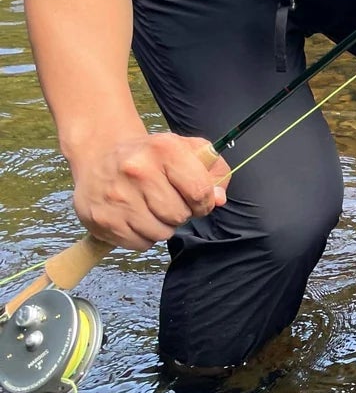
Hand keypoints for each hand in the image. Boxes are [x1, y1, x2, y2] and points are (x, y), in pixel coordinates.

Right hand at [71, 134, 230, 250]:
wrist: (98, 156)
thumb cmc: (150, 156)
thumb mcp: (185, 149)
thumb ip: (213, 170)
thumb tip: (219, 199)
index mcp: (164, 149)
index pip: (199, 191)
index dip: (205, 202)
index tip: (198, 200)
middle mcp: (138, 170)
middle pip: (180, 215)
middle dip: (182, 213)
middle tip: (169, 201)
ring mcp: (118, 196)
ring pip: (161, 233)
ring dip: (163, 226)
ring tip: (151, 208)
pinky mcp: (103, 219)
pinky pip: (140, 243)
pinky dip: (144, 236)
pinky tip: (136, 217)